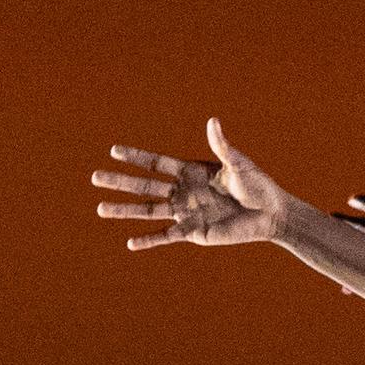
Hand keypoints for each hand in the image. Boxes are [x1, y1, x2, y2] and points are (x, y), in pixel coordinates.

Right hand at [90, 117, 297, 251]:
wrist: (269, 214)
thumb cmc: (256, 185)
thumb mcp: (238, 164)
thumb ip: (222, 146)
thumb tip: (212, 121)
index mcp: (190, 171)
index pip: (155, 163)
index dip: (135, 157)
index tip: (113, 151)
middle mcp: (183, 191)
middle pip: (144, 186)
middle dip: (120, 181)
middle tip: (94, 178)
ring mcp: (186, 212)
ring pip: (148, 210)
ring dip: (124, 210)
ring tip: (101, 209)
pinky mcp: (194, 232)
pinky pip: (166, 236)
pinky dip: (149, 240)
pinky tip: (130, 243)